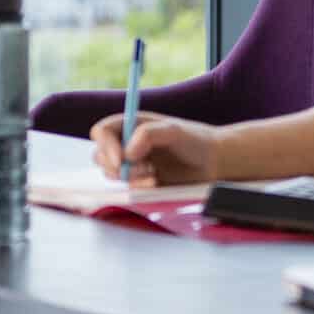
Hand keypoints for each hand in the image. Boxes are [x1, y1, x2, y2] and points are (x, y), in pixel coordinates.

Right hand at [89, 110, 221, 184]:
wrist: (213, 163)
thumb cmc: (195, 141)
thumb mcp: (173, 131)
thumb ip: (148, 134)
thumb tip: (127, 153)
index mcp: (131, 125)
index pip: (102, 131)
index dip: (105, 145)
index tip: (121, 160)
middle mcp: (127, 143)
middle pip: (100, 155)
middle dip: (117, 166)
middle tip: (144, 168)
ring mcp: (132, 164)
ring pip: (110, 173)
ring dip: (129, 177)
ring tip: (153, 175)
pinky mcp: (139, 182)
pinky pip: (126, 188)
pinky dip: (137, 187)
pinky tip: (156, 183)